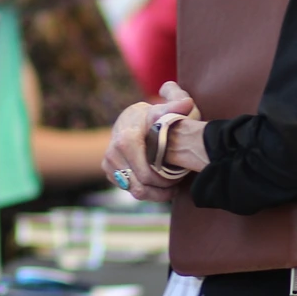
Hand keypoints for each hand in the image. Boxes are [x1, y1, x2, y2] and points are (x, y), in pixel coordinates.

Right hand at [102, 82, 200, 202]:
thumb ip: (176, 105)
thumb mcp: (163, 111)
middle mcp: (113, 153)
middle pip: (141, 187)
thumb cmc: (151, 117)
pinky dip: (145, 190)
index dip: (165, 182)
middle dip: (162, 188)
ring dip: (154, 192)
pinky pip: (129, 190)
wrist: (131, 119)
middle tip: (176, 182)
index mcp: (126, 140)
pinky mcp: (109, 171)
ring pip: (136, 192)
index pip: (146, 176)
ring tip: (169, 185)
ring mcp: (109, 163)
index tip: (178, 176)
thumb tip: (188, 103)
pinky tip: (156, 182)